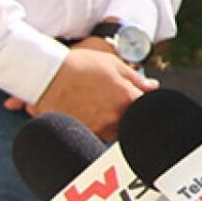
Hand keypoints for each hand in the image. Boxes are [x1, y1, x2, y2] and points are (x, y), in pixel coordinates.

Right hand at [4, 41, 156, 140]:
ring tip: (102, 106)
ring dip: (115, 123)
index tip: (140, 100)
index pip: (147, 108)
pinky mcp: (83, 133)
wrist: (48, 76)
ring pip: (116, 133)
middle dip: (130, 115)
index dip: (145, 103)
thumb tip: (153, 86)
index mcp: (126, 99)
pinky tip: (90, 113)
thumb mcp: (113, 65)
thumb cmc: (81, 66)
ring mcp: (98, 128)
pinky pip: (97, 135)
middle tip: (119, 102)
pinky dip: (98, 127)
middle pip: (132, 123)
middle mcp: (114, 117)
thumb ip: (136, 79)